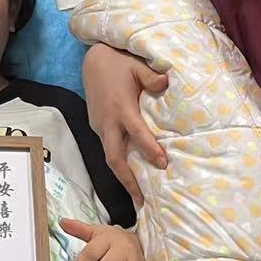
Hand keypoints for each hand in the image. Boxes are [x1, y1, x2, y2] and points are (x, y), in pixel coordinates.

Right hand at [82, 43, 167, 205]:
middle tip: (142, 200)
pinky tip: (129, 171)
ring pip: (109, 157)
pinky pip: (107, 148)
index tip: (162, 164)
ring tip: (137, 194)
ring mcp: (99, 125)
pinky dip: (118, 163)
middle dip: (127, 180)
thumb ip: (152, 76)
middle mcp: (107, 121)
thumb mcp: (137, 65)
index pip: (136, 133)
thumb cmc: (119, 62)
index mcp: (121, 108)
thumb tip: (166, 82)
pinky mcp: (96, 125)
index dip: (149, 149)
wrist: (93, 60)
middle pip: (114, 158)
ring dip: (122, 176)